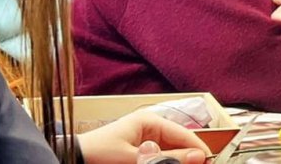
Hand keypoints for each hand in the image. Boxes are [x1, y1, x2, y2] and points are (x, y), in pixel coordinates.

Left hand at [76, 112, 210, 163]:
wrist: (71, 160)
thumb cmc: (98, 155)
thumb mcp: (136, 158)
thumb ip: (168, 158)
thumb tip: (199, 156)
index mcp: (151, 121)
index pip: (186, 135)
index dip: (199, 152)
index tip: (209, 163)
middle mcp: (151, 128)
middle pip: (180, 146)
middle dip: (186, 159)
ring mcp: (145, 141)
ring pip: (171, 154)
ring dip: (175, 161)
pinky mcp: (139, 153)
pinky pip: (159, 158)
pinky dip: (163, 163)